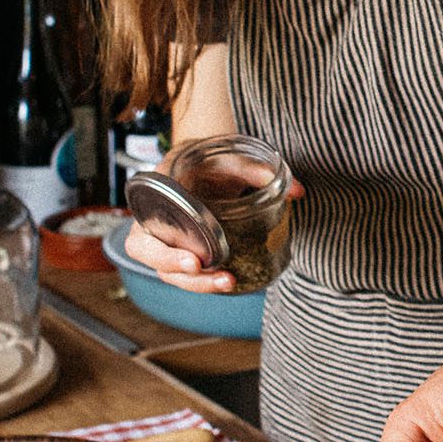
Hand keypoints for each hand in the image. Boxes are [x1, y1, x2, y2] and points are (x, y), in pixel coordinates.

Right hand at [124, 174, 302, 292]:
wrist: (206, 163)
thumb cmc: (212, 160)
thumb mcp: (230, 159)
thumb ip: (259, 172)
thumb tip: (297, 191)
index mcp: (156, 195)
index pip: (145, 230)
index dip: (163, 252)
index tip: (195, 261)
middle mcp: (154, 220)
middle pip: (150, 257)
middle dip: (177, 270)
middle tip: (205, 272)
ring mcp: (166, 239)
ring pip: (168, 271)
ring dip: (196, 282)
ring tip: (228, 282)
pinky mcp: (183, 250)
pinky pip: (186, 271)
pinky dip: (205, 280)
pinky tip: (230, 281)